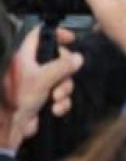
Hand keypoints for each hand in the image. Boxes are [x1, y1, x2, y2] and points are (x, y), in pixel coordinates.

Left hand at [2, 27, 82, 148]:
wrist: (12, 128)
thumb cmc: (20, 98)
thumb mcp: (43, 79)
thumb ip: (62, 66)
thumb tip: (79, 57)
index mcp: (25, 57)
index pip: (39, 35)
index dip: (55, 33)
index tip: (71, 39)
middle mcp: (32, 68)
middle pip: (58, 58)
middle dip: (66, 71)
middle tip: (63, 79)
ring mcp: (39, 83)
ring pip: (63, 78)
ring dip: (64, 90)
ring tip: (56, 99)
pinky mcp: (44, 98)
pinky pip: (61, 94)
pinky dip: (61, 102)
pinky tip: (55, 109)